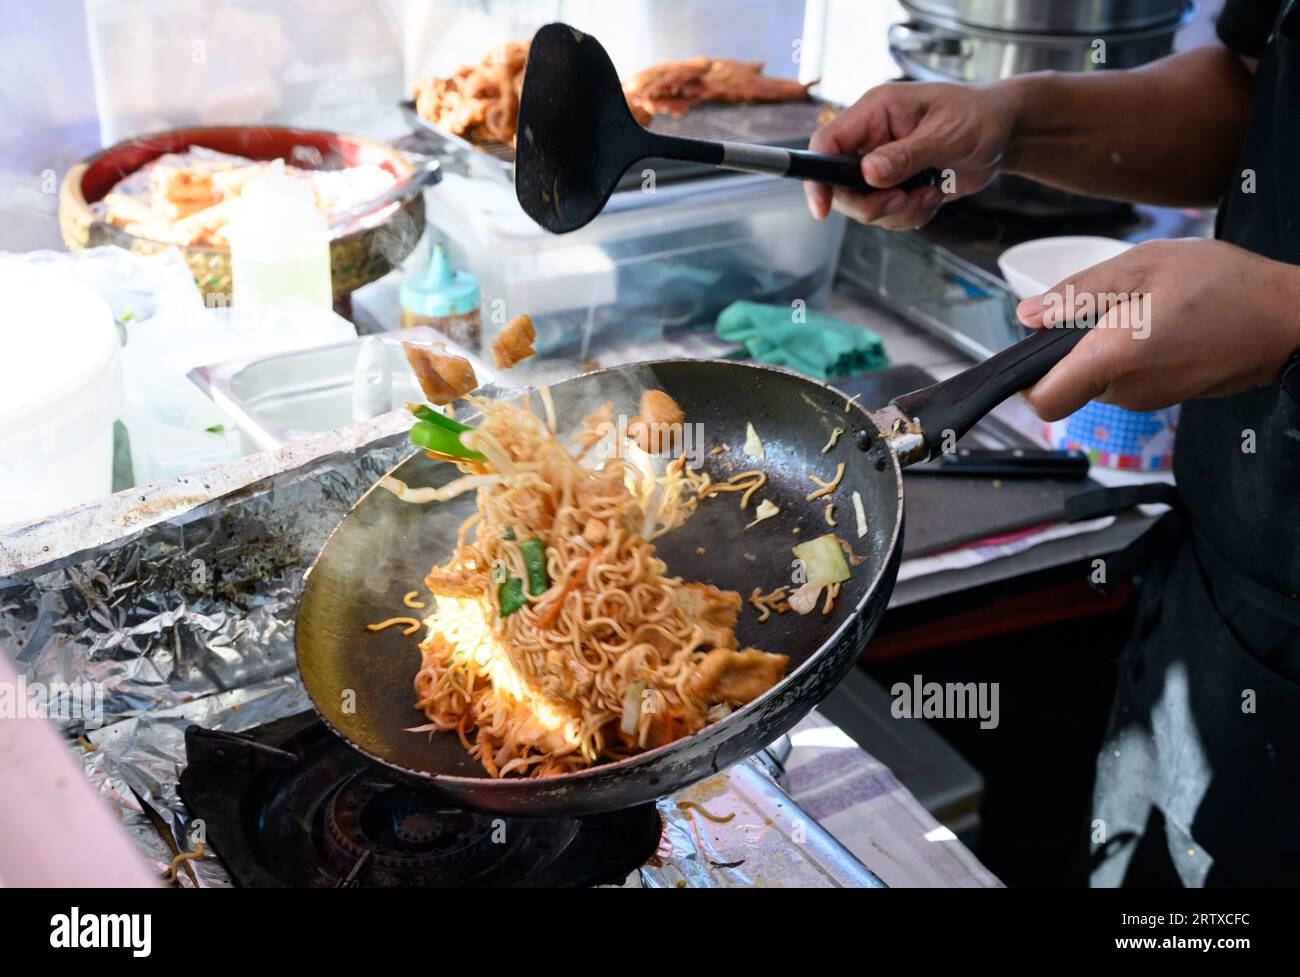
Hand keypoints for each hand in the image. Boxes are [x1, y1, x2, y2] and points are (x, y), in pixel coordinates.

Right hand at [805, 80, 1016, 228]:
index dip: (817, 177)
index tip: (822, 207)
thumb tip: (868, 173)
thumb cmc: (978, 117)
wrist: (1004, 134)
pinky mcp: (895, 186)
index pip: (826, 144)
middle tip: (904, 200)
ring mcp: (882, 165)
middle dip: (871, 205)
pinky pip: (887, 215)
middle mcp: (871, 140)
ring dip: (897, 212)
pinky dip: (909, 216)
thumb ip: (905, 155)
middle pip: (840, 186)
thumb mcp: (944, 134)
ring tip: (929, 194)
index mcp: (874, 113)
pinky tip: (932, 197)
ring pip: (864, 207)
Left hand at [1016, 238, 1299, 419]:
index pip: (1043, 400)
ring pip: (1096, 379)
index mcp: (1114, 360)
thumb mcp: (1146, 265)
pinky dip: (1128, 352)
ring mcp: (1147, 400)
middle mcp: (1126, 392)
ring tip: (1142, 307)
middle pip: (1066, 383)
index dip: (1024, 380)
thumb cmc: (1225, 286)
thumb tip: (1027, 316)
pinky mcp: (1164, 397)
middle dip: (1069, 348)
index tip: (1031, 347)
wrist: (1290, 319)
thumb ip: (1079, 292)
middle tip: (1105, 305)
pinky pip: (1126, 378)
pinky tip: (1159, 322)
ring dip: (1102, 346)